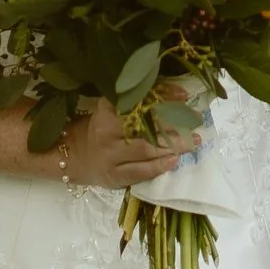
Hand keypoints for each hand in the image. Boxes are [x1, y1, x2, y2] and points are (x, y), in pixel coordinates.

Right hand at [57, 101, 187, 192]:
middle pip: (145, 125)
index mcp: (106, 111)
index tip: (185, 94)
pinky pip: (140, 171)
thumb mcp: (110, 110)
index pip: (138, 100)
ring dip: (174, 145)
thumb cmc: (100, 129)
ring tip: (195, 141)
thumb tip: (174, 92)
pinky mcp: (114, 176)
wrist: (73, 156)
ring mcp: (111, 156)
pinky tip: (175, 160)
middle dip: (174, 122)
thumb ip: (135, 102)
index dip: (163, 95)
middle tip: (196, 119)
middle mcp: (107, 132)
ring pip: (145, 149)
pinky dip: (159, 166)